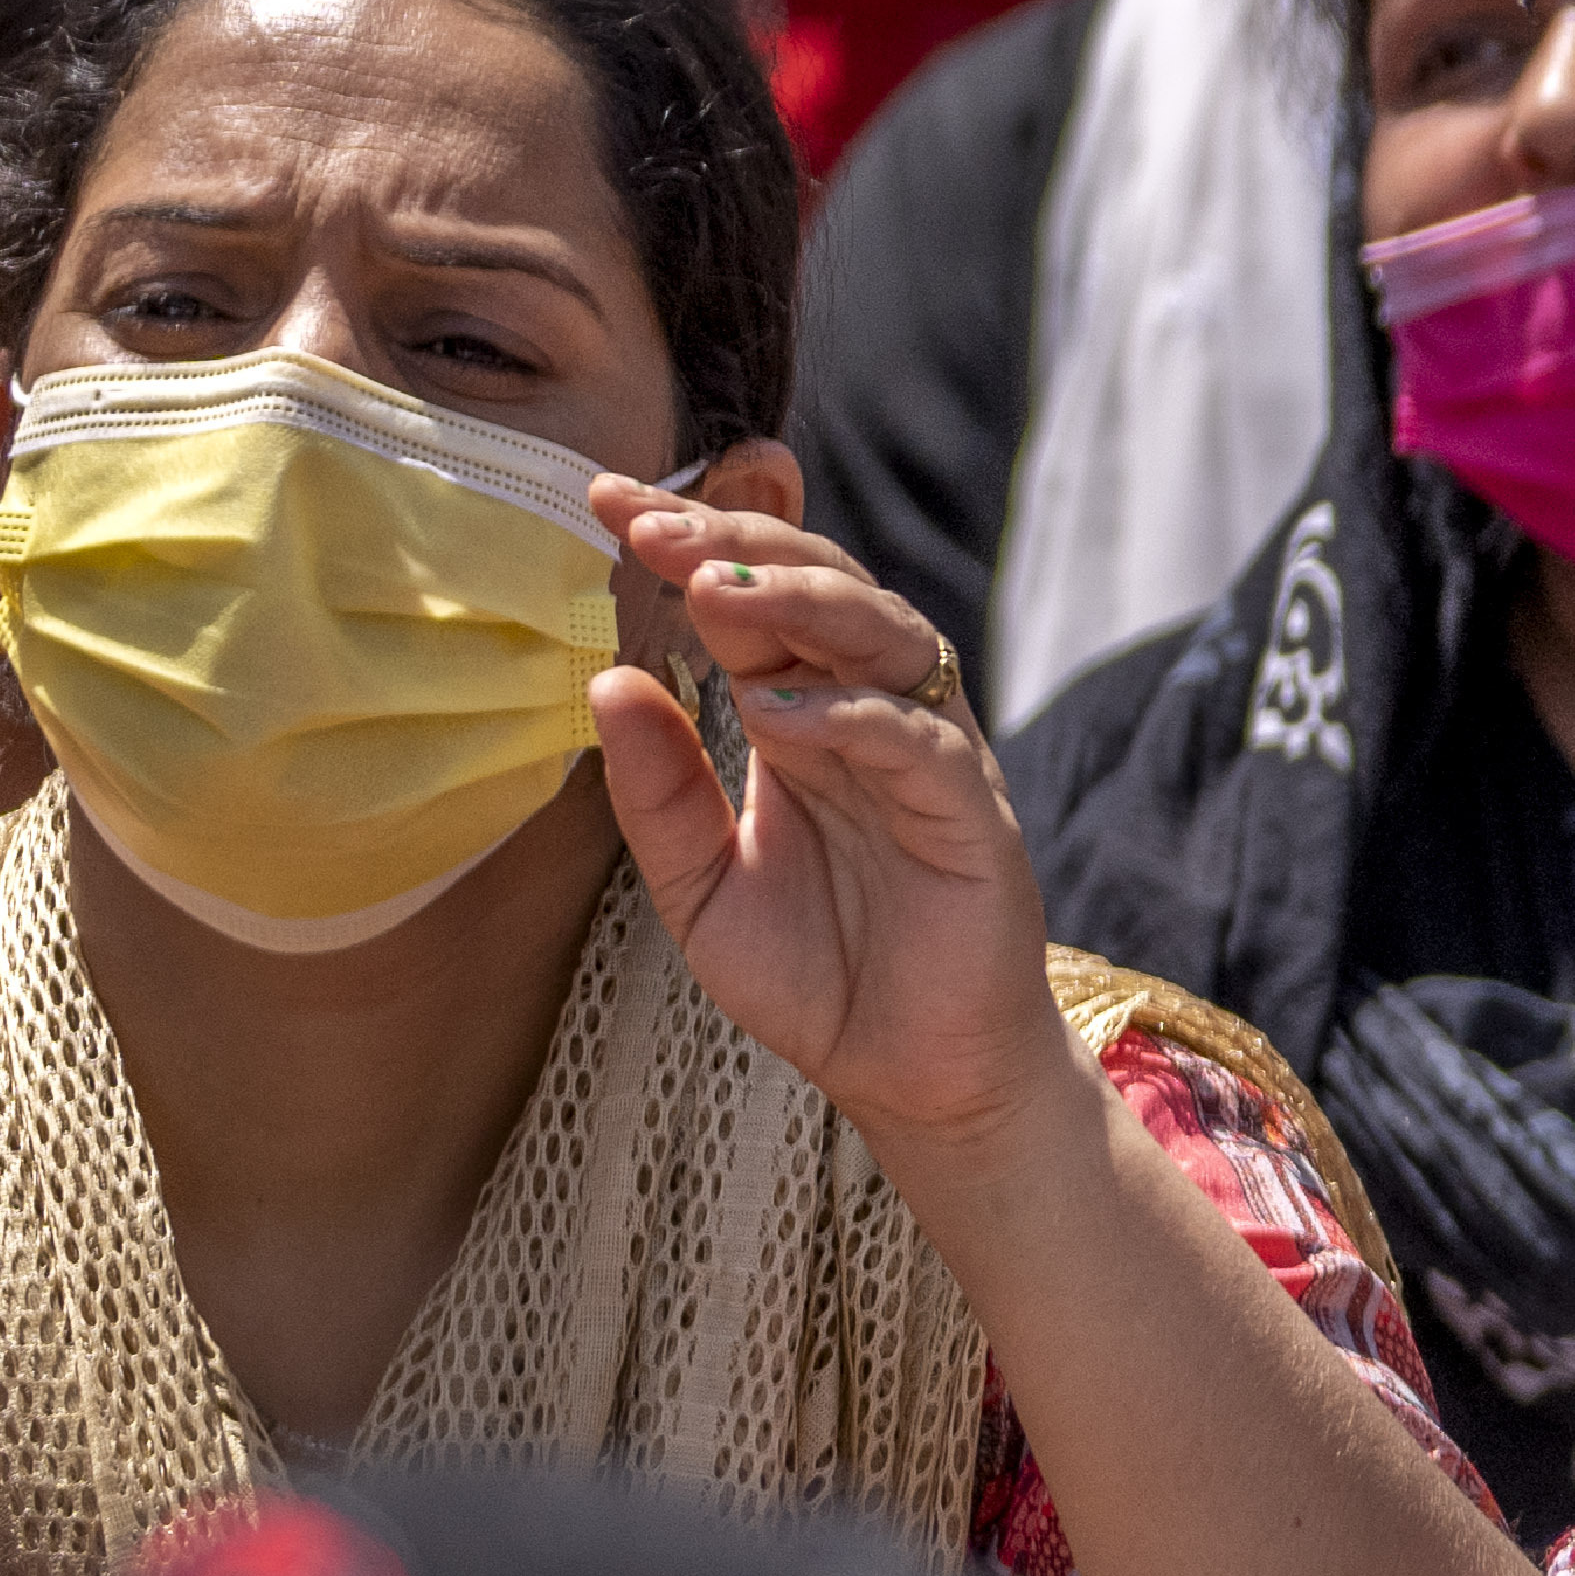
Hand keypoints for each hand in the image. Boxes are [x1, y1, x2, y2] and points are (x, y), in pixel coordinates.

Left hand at [581, 485, 1080, 1159]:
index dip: (686, 542)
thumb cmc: (817, 977)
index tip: (602, 498)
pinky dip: (851, 715)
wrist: (913, 1077)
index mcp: (802, 717)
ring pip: (884, 633)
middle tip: (647, 526)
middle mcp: (870, 716)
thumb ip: (655, 791)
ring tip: (710, 591)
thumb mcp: (698, 884)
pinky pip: (918, 740)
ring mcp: (928, 757)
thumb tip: (605, 678)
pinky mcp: (972, 816)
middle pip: (821, 586)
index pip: (748, 599)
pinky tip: (777, 716)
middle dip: (735, 545)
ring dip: (798, 601)